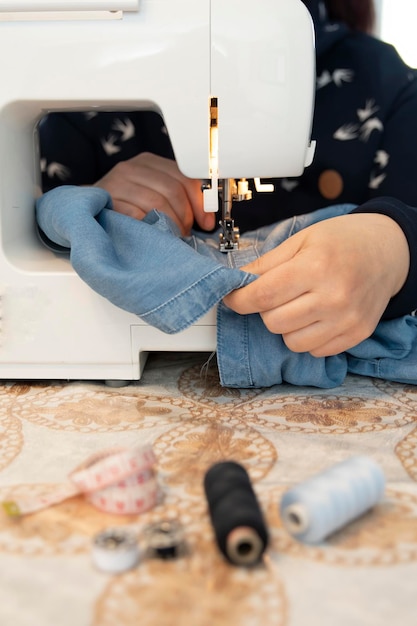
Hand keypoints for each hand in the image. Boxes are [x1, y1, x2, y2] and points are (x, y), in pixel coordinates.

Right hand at [94, 152, 214, 234]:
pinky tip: (152, 234)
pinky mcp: (108, 199)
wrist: (86, 210)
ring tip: (170, 236)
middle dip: (185, 216)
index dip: (200, 203)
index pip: (185, 177)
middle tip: (184, 233)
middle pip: (173, 190)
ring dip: (169, 225)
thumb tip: (207, 218)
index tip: (206, 222)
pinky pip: (136, 214)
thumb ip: (178, 198)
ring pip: (157, 202)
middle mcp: (133, 168)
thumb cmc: (124, 205)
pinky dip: (149, 227)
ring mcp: (118, 182)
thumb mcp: (153, 193)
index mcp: (150, 162)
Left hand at [223, 213, 409, 356]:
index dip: (239, 300)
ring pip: (291, 342)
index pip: (262, 296)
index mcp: (316, 266)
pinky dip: (307, 337)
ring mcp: (347, 319)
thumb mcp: (301, 239)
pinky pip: (315, 350)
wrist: (388, 251)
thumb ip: (267, 264)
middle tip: (277, 294)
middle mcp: (333, 297)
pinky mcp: (357, 334)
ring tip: (299, 305)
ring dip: (286, 326)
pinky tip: (316, 317)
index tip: (233, 298)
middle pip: (273, 322)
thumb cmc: (342, 241)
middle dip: (266, 309)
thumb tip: (236, 284)